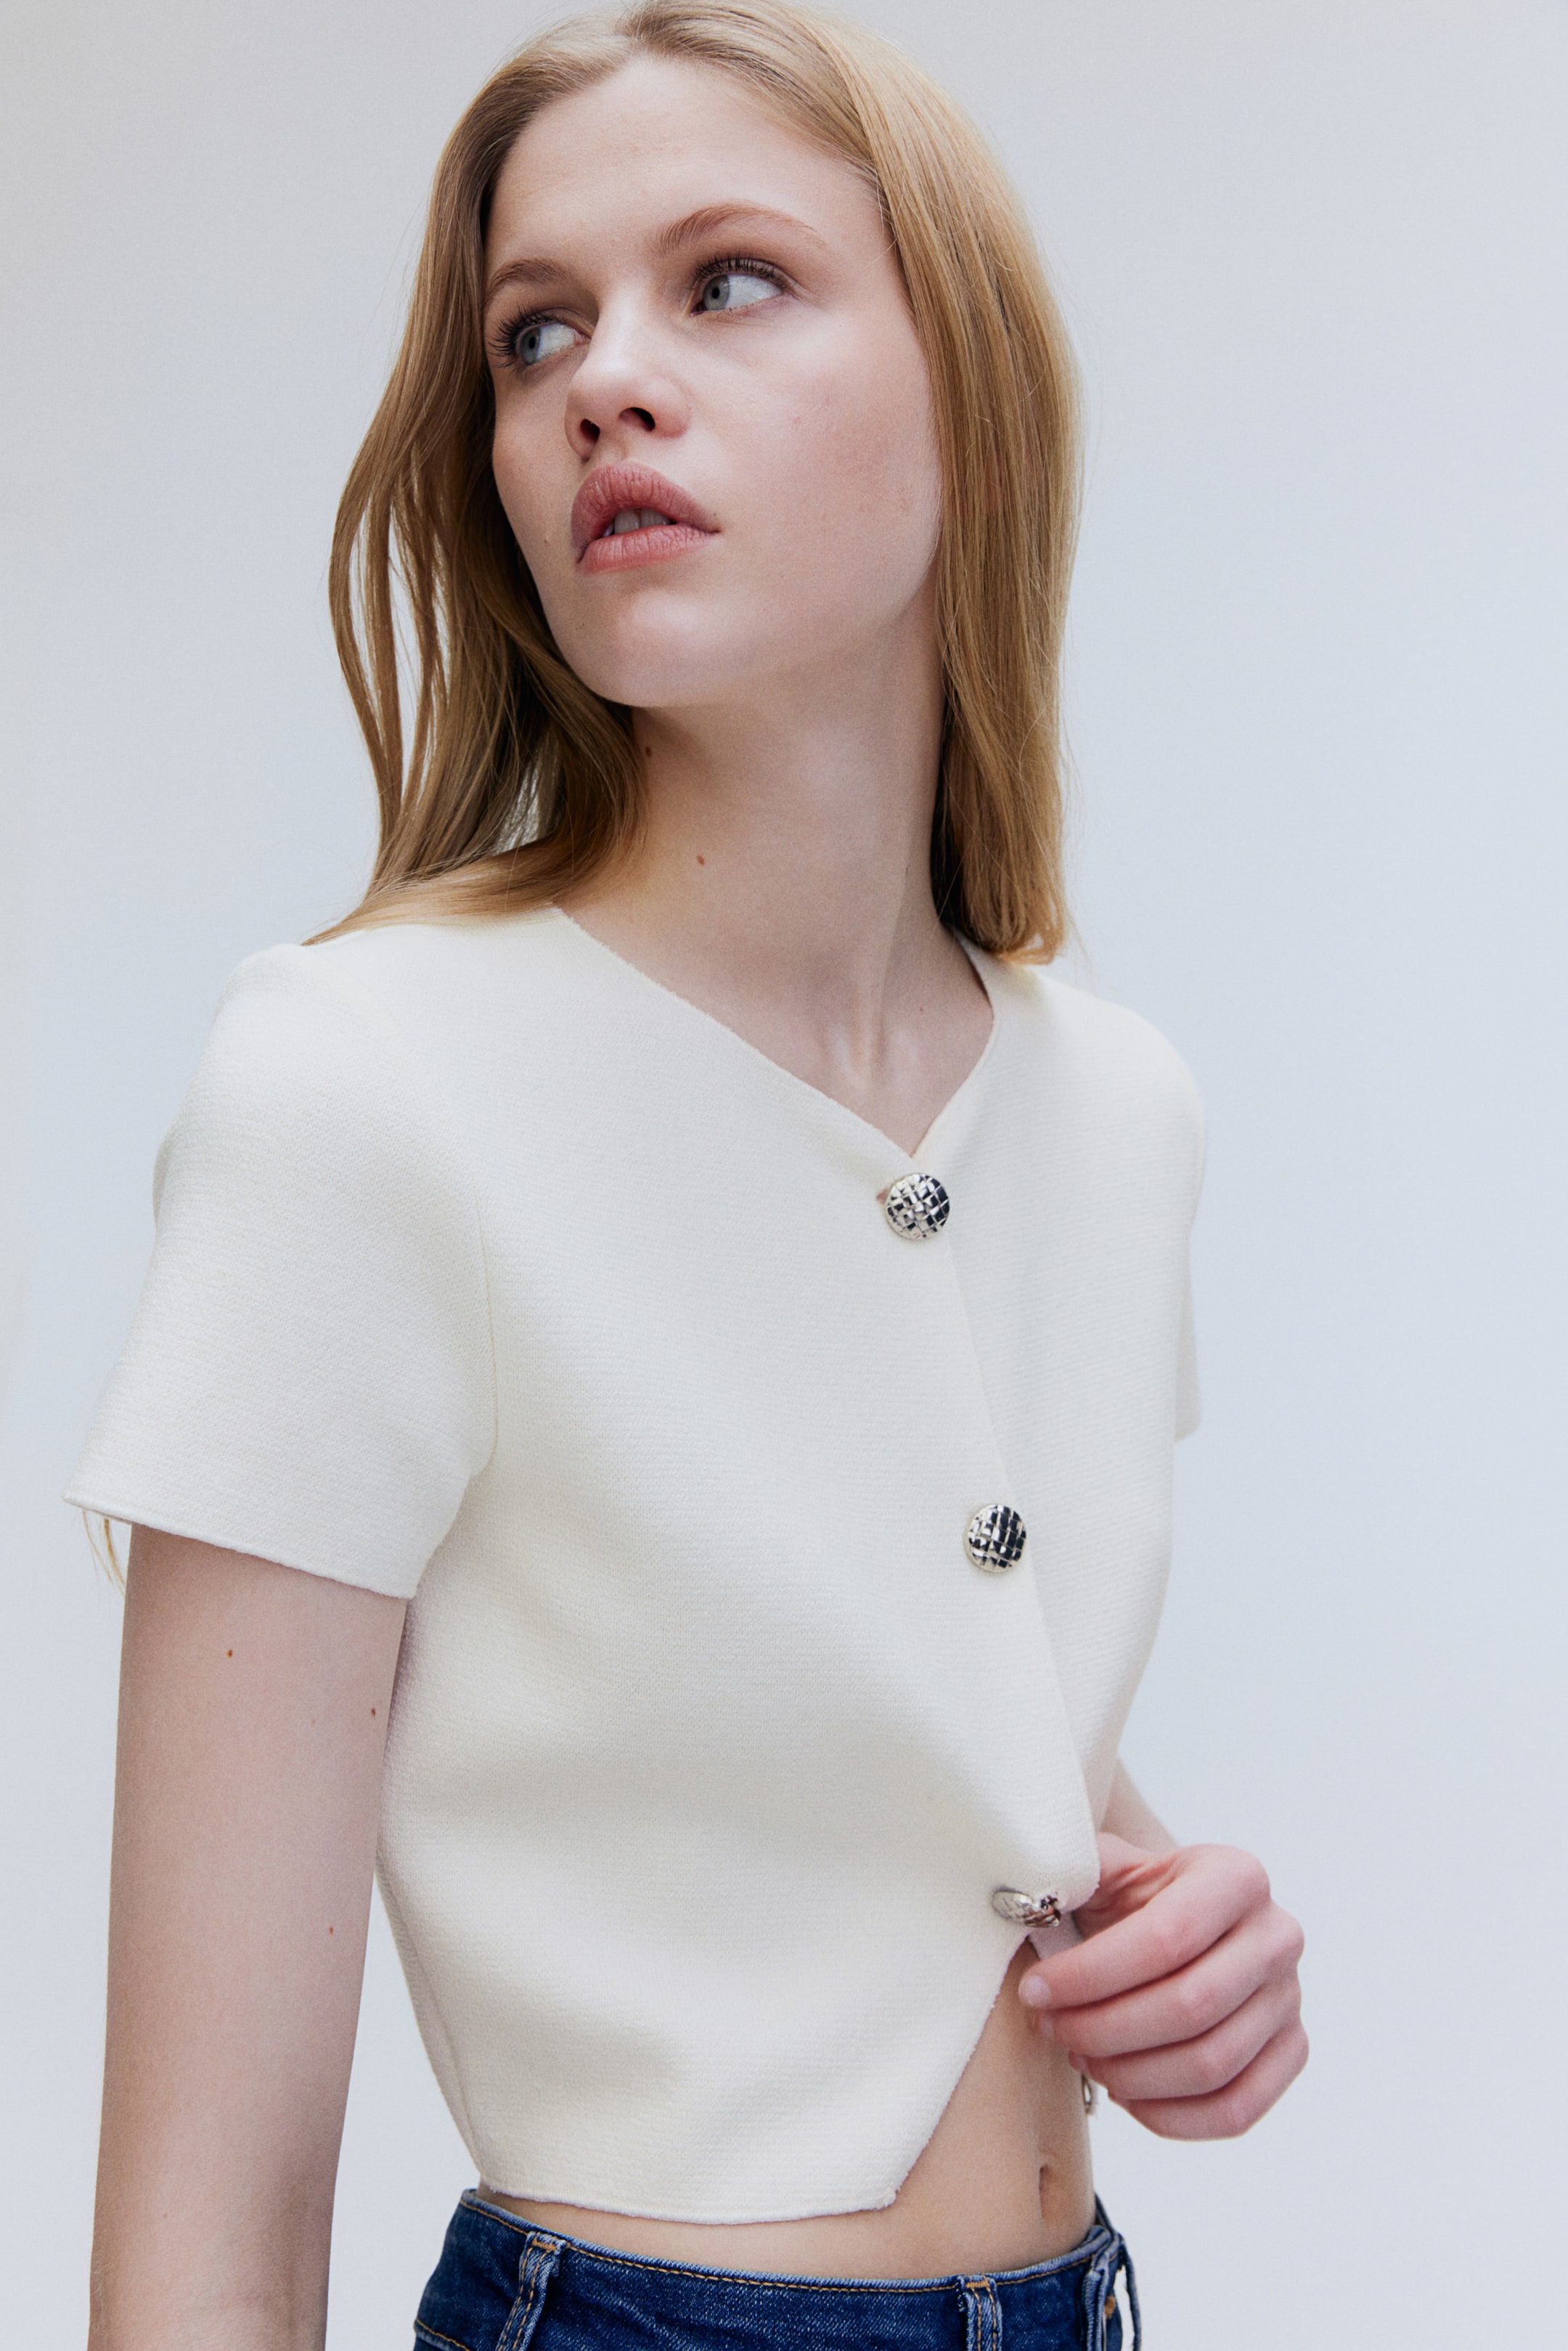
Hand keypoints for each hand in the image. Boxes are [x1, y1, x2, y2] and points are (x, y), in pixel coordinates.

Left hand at [1020, 1833, 1306, 2138]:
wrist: (1183, 1920)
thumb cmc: (1134, 1897)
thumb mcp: (1108, 1867)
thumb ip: (1074, 1872)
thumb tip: (1026, 1905)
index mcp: (1236, 1877)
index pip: (1166, 1938)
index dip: (1092, 1975)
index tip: (1036, 1991)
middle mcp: (1276, 1936)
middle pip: (1190, 2007)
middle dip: (1103, 2028)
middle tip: (1051, 2027)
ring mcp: (1289, 1999)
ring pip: (1210, 2065)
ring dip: (1129, 2074)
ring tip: (1080, 2054)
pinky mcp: (1291, 2051)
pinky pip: (1236, 2109)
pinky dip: (1170, 2115)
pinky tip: (1122, 2092)